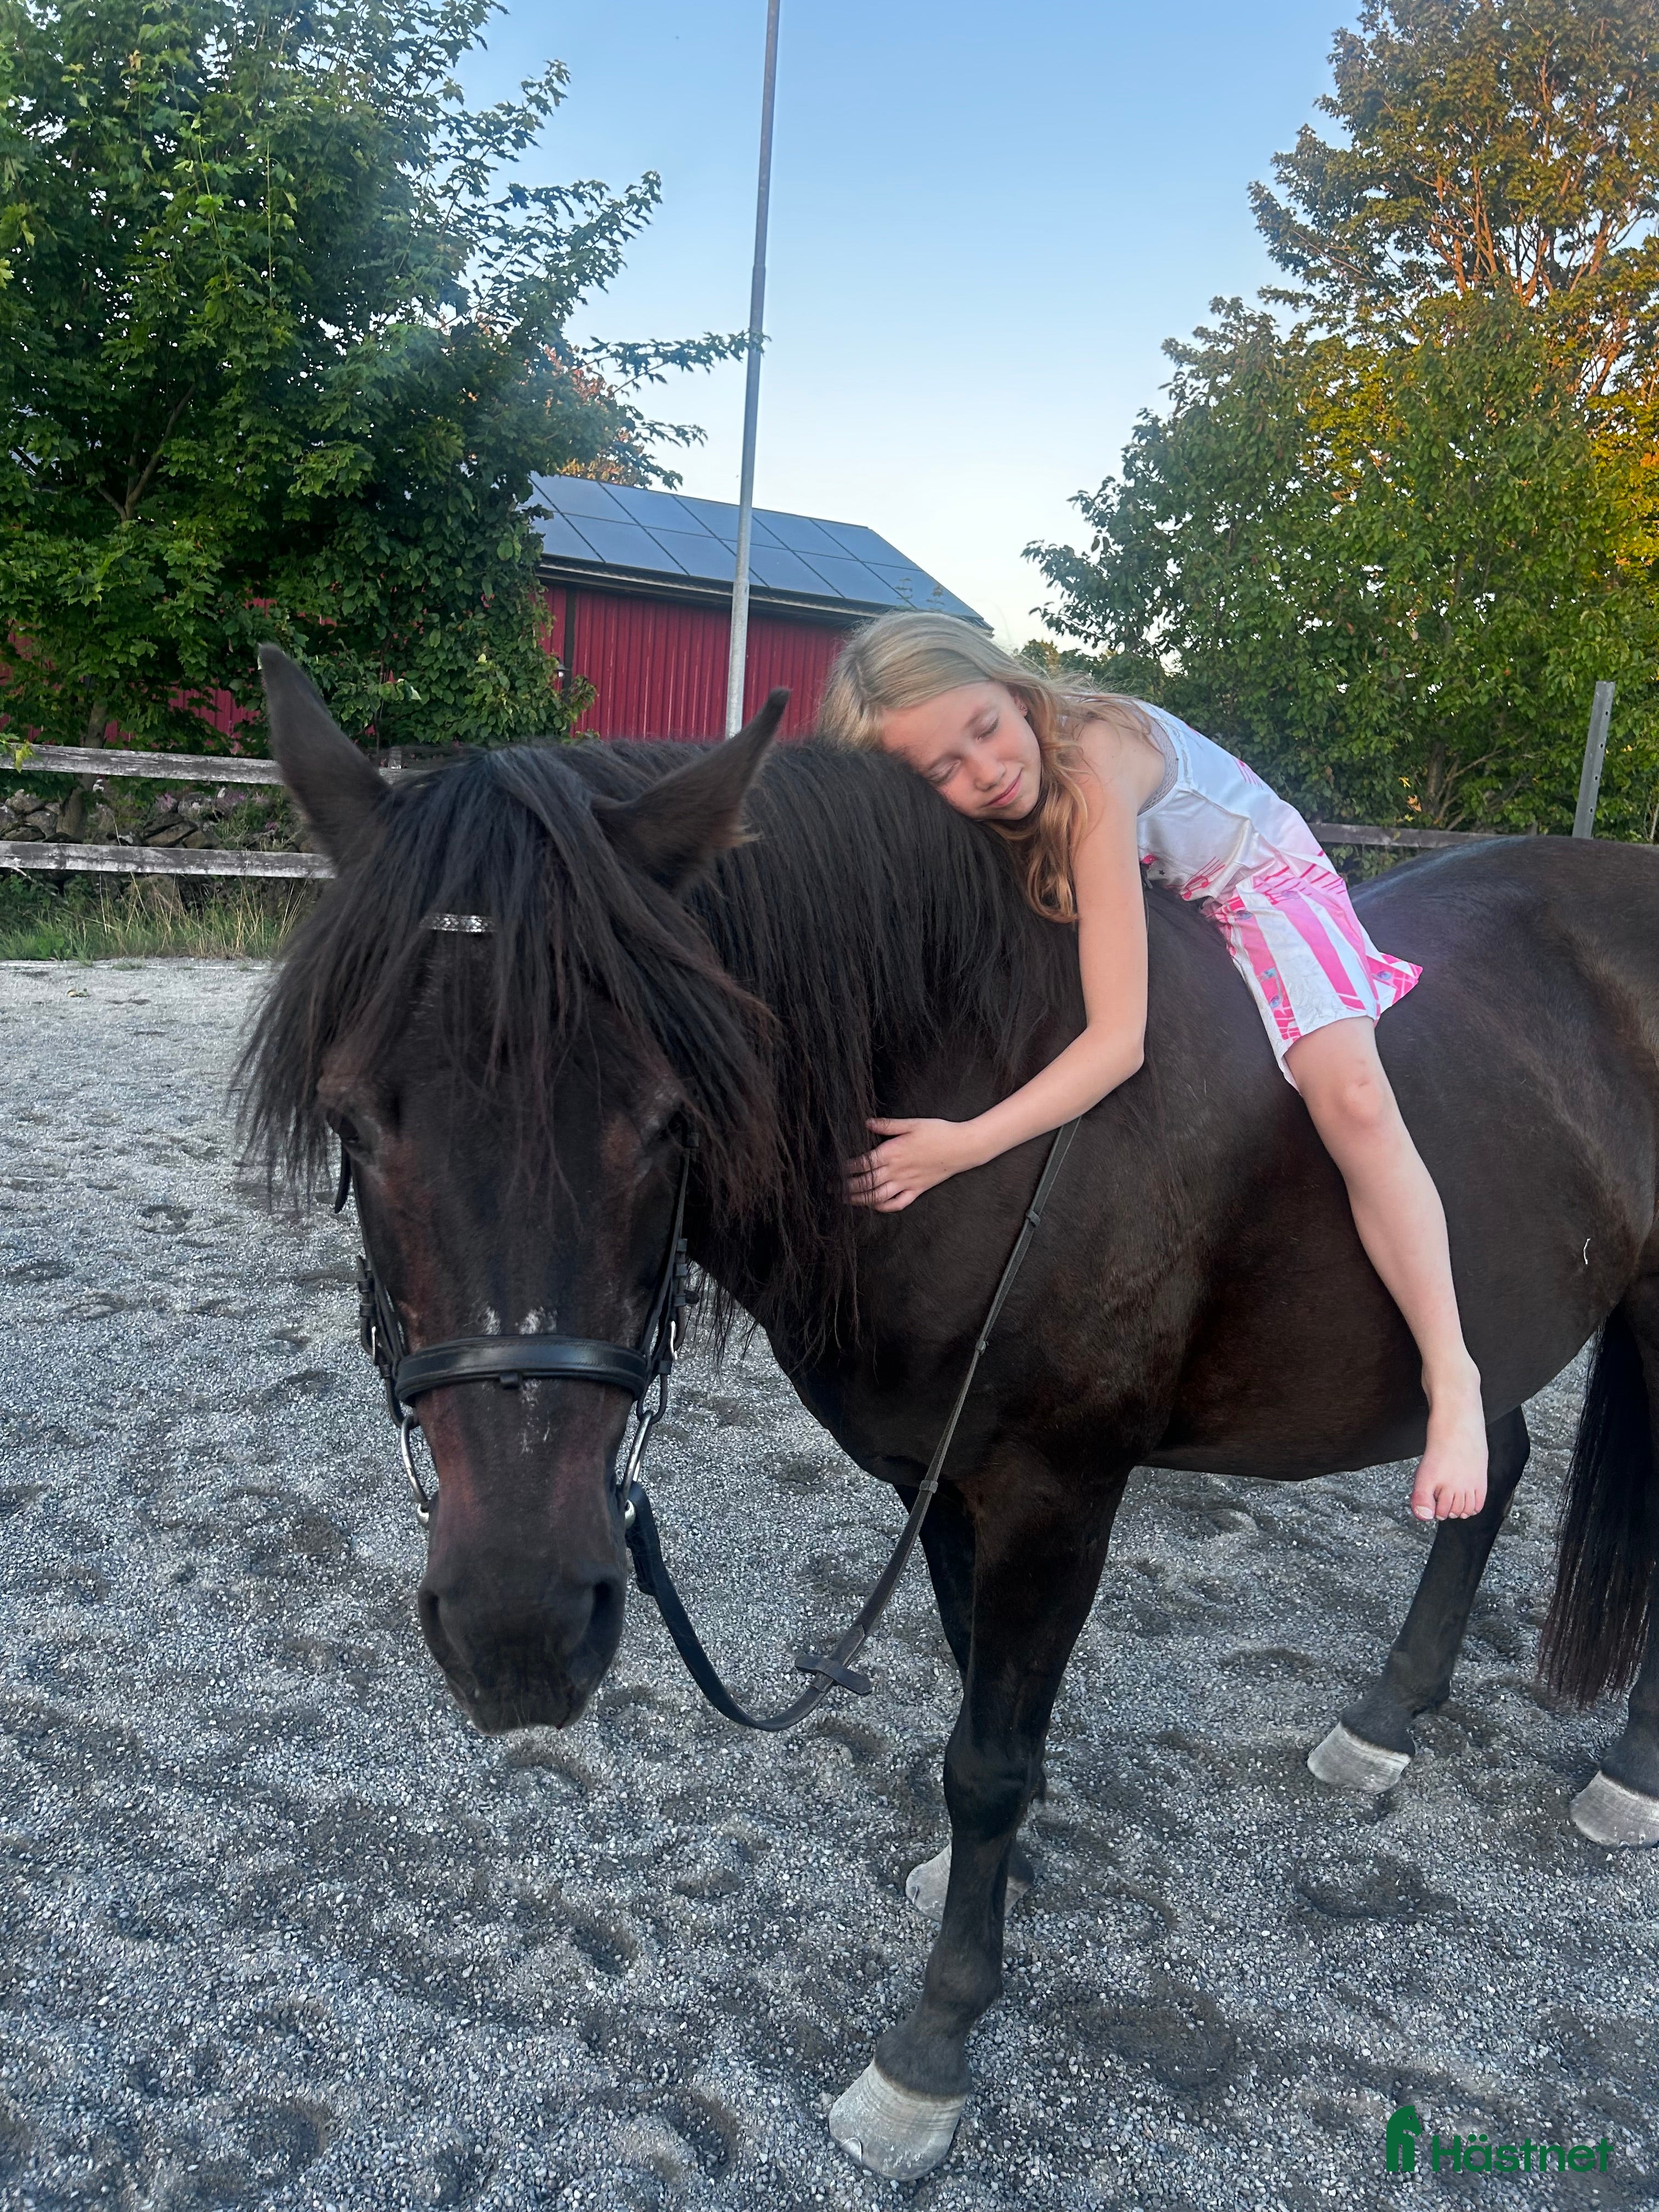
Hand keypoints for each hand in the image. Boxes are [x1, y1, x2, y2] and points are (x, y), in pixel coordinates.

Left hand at [845, 1117, 978, 1211]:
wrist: (962, 1147)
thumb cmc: (938, 1132)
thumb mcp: (912, 1123)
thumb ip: (887, 1125)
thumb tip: (866, 1122)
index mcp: (892, 1152)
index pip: (862, 1163)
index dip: (845, 1168)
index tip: (834, 1169)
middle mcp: (897, 1170)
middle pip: (865, 1182)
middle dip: (846, 1186)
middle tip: (831, 1188)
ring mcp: (907, 1182)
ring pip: (877, 1196)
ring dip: (859, 1199)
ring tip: (846, 1200)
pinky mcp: (917, 1190)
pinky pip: (898, 1203)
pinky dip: (884, 1207)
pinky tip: (874, 1206)